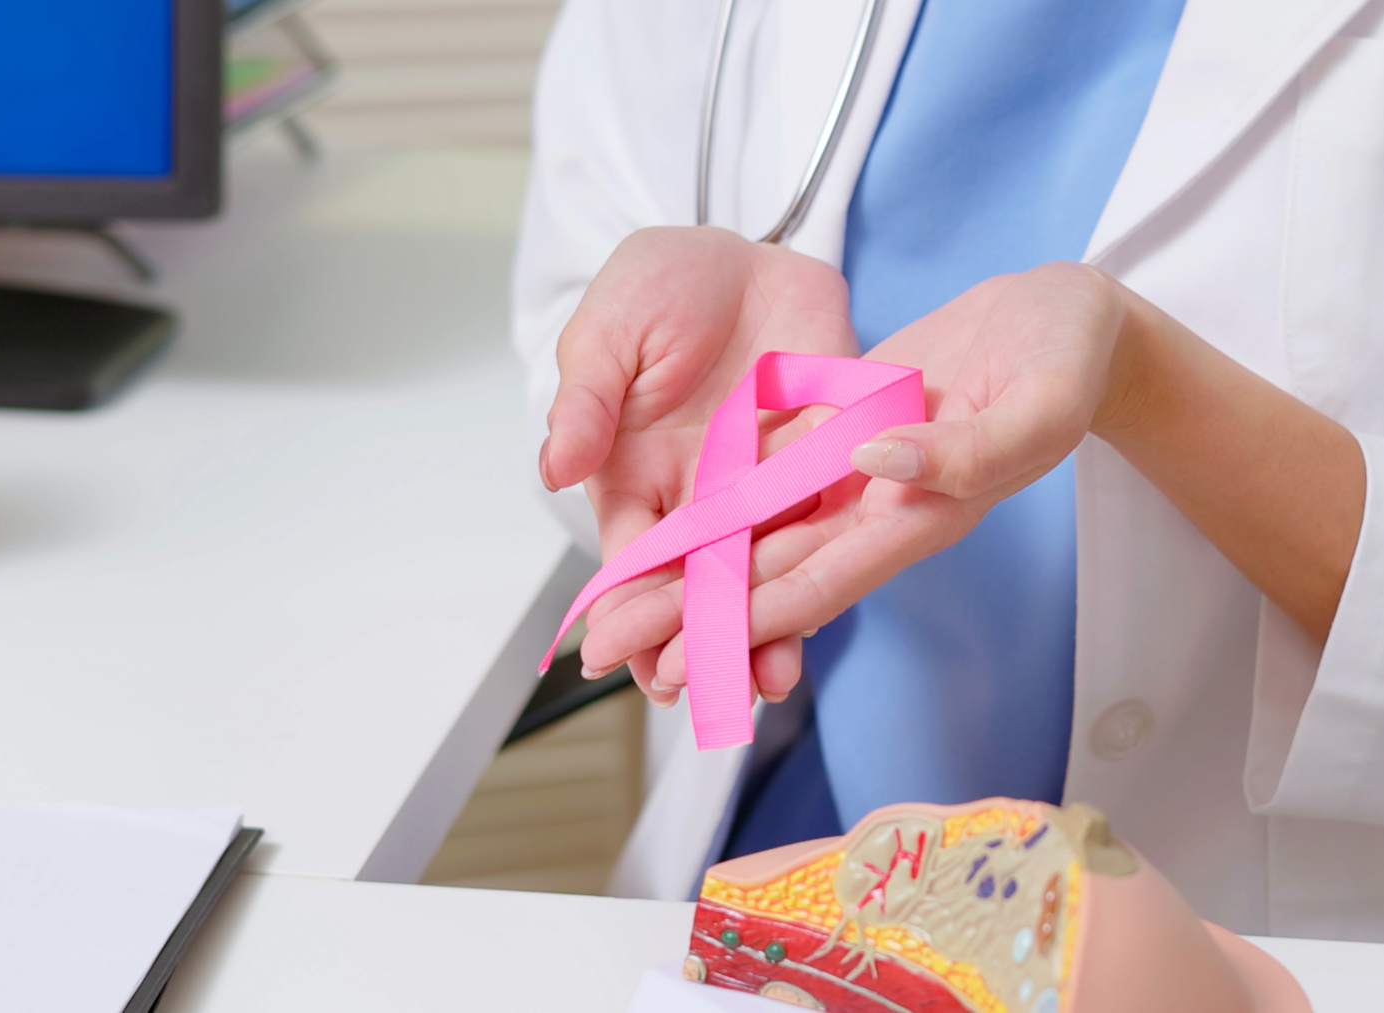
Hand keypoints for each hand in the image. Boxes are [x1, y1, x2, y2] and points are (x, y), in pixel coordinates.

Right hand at [545, 227, 857, 704]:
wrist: (755, 249)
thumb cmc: (665, 285)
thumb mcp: (609, 331)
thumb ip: (586, 400)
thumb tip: (554, 467)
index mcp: (637, 478)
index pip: (631, 561)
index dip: (625, 608)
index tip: (619, 655)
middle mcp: (702, 500)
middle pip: (698, 588)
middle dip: (695, 643)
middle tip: (696, 693)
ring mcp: (768, 489)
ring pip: (764, 576)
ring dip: (763, 630)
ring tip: (765, 682)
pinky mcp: (829, 467)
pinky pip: (827, 531)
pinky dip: (826, 574)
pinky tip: (825, 615)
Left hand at [584, 262, 1138, 705]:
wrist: (1071, 317)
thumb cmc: (1068, 358)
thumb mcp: (1036, 402)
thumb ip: (963, 449)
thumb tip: (876, 464)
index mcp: (923, 516)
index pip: (815, 583)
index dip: (740, 623)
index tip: (672, 655)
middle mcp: (881, 509)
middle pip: (767, 574)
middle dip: (687, 617)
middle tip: (602, 650)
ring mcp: (860, 473)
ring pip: (759, 535)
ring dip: (690, 572)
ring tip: (613, 602)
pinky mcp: (848, 432)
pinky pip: (772, 480)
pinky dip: (721, 510)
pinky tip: (666, 525)